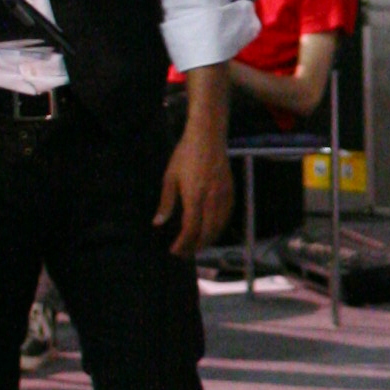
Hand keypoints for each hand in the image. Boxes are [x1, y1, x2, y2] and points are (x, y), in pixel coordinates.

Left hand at [156, 114, 232, 257]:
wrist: (208, 137)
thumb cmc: (185, 155)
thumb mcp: (170, 177)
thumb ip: (166, 202)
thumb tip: (158, 223)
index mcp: (195, 197)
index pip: (191, 229)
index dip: (183, 244)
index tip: (175, 251)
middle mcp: (212, 200)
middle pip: (207, 233)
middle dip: (196, 246)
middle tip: (185, 253)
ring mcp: (224, 196)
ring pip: (219, 227)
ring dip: (208, 240)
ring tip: (197, 245)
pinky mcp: (231, 192)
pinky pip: (226, 217)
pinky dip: (218, 228)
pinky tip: (211, 230)